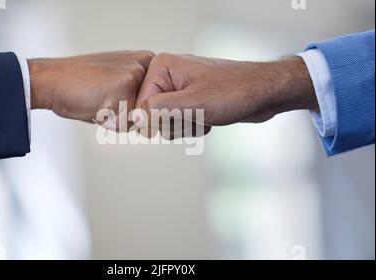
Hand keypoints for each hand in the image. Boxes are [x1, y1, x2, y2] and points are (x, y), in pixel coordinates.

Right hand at [29, 51, 153, 123]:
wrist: (52, 80)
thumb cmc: (81, 86)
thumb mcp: (117, 83)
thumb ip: (140, 96)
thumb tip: (154, 126)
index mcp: (147, 61)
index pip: (155, 106)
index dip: (130, 110)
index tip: (110, 93)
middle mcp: (146, 64)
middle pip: (149, 113)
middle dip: (126, 116)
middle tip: (103, 97)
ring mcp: (136, 74)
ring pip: (138, 120)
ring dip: (118, 120)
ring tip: (100, 101)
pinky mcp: (126, 86)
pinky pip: (126, 124)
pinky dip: (109, 123)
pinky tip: (96, 104)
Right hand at [135, 53, 317, 135]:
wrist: (264, 92)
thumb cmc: (234, 91)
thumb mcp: (194, 104)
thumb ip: (160, 110)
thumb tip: (135, 117)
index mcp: (162, 67)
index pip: (140, 105)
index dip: (158, 120)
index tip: (180, 118)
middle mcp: (167, 75)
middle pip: (151, 114)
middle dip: (174, 123)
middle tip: (195, 116)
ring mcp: (178, 87)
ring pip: (165, 121)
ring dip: (185, 126)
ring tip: (205, 115)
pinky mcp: (189, 99)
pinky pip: (178, 121)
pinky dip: (193, 125)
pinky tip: (209, 118)